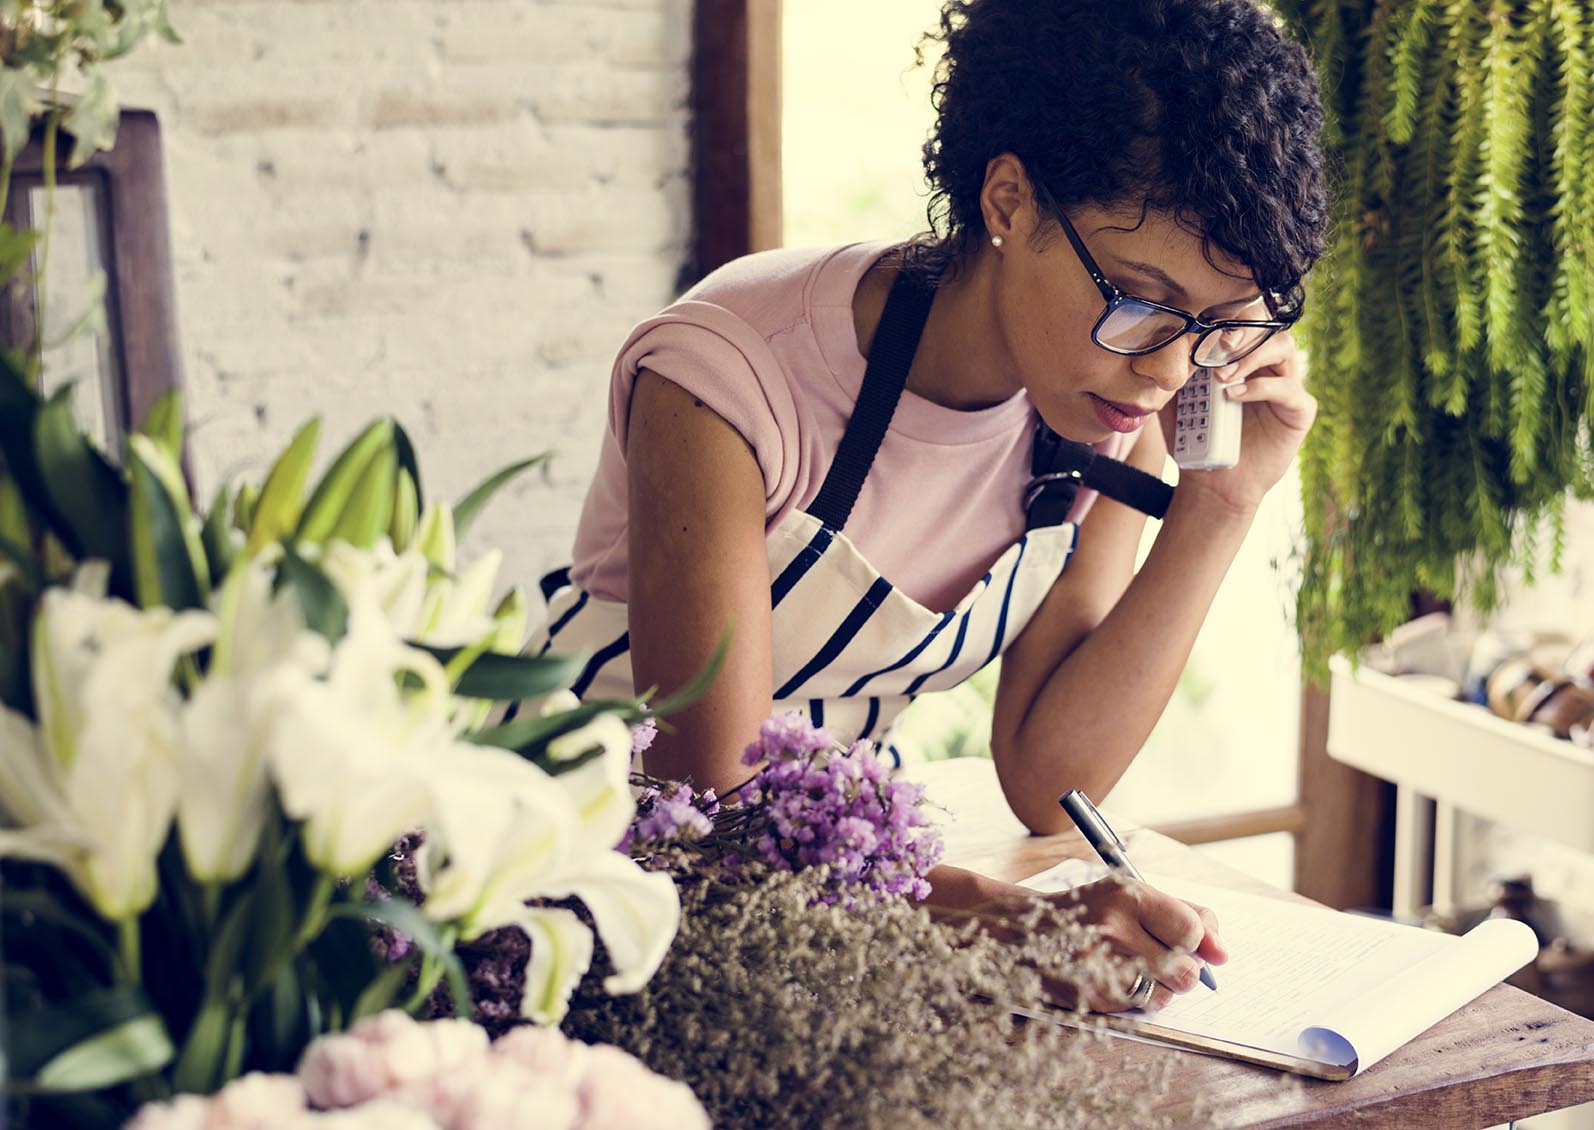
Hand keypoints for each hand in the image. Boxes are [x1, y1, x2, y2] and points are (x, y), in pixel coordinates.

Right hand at [1040, 875, 1227, 1012]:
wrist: (1022, 932)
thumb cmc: (1090, 913)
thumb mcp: (1130, 897)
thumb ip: (1185, 915)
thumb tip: (1222, 955)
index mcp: (1125, 894)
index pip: (1192, 930)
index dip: (1192, 941)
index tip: (1177, 938)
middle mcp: (1111, 927)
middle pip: (1185, 971)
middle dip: (1180, 970)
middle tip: (1153, 955)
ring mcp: (1098, 965)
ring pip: (1167, 995)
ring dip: (1159, 987)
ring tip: (1130, 967)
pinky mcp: (1090, 996)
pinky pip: (1141, 1008)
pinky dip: (1136, 999)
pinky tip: (1113, 980)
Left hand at [1158, 331, 1315, 513]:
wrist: (1211, 482)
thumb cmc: (1194, 439)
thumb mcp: (1175, 402)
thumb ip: (1173, 373)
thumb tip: (1165, 343)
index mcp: (1241, 356)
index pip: (1242, 321)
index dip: (1226, 318)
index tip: (1201, 328)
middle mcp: (1267, 365)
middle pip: (1267, 326)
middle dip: (1241, 332)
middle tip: (1216, 348)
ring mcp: (1286, 385)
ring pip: (1283, 348)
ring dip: (1251, 355)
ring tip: (1222, 377)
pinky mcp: (1300, 410)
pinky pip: (1289, 389)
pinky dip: (1260, 388)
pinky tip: (1233, 396)